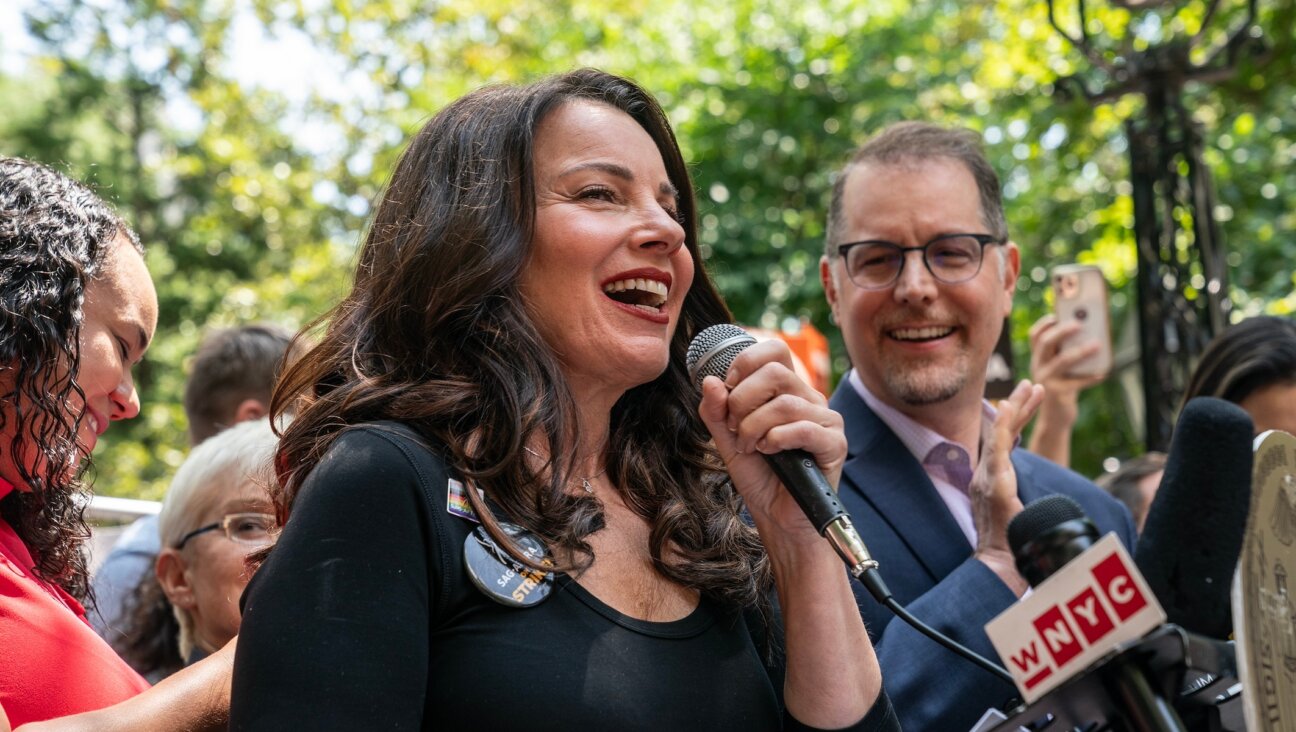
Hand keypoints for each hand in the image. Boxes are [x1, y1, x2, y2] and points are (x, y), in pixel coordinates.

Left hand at [697, 338, 846, 545]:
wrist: (777, 517)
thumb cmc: (759, 476)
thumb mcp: (727, 440)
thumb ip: (716, 411)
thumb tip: (711, 381)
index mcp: (787, 389)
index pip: (773, 350)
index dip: (744, 364)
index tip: (728, 392)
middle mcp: (810, 398)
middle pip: (775, 371)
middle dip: (743, 400)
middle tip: (735, 428)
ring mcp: (826, 419)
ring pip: (785, 403)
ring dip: (755, 427)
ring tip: (750, 447)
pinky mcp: (834, 444)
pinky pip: (804, 428)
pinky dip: (776, 439)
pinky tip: (768, 452)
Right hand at [970, 379, 1043, 595]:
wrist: (999, 567)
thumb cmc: (1012, 550)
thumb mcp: (1020, 520)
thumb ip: (1025, 505)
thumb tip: (1042, 501)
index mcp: (989, 483)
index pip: (1001, 445)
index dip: (1014, 423)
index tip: (1024, 403)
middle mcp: (983, 476)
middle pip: (1000, 434)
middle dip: (1018, 408)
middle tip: (1033, 386)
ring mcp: (986, 478)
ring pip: (1000, 434)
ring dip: (1016, 408)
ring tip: (1032, 387)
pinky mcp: (992, 482)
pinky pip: (997, 447)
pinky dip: (1004, 424)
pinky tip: (1010, 405)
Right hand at [1028, 314, 1105, 415]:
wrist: (1055, 419)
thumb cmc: (1063, 388)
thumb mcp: (1060, 370)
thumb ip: (1066, 354)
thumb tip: (1090, 335)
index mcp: (1038, 358)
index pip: (1035, 335)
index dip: (1045, 323)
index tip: (1058, 314)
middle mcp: (1038, 367)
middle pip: (1045, 343)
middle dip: (1063, 331)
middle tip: (1080, 324)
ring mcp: (1046, 380)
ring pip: (1062, 360)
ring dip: (1081, 351)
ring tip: (1097, 345)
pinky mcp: (1058, 394)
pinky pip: (1077, 382)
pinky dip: (1091, 377)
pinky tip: (1103, 374)